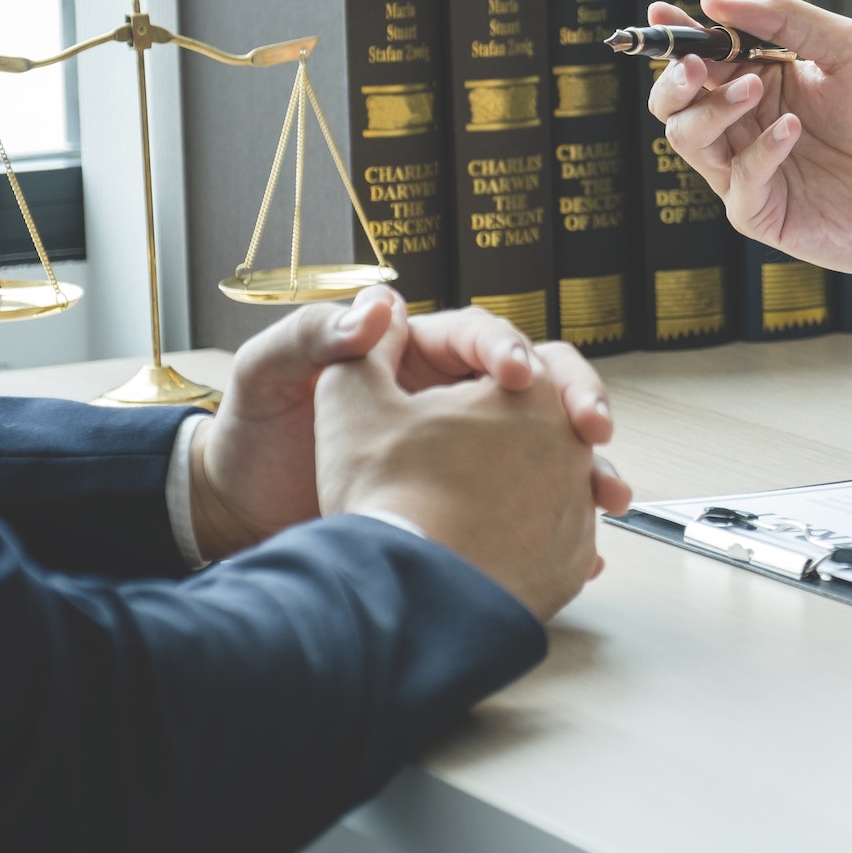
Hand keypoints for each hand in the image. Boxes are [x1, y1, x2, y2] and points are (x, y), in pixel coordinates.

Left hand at [188, 286, 630, 559]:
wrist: (243, 515)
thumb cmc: (255, 434)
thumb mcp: (272, 373)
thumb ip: (319, 335)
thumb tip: (379, 304)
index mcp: (415, 356)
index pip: (482, 338)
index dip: (508, 351)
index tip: (518, 377)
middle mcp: (453, 398)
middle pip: (541, 387)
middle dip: (577, 400)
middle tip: (592, 427)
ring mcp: (471, 453)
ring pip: (550, 448)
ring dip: (588, 467)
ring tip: (607, 492)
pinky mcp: (474, 505)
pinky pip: (536, 508)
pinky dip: (566, 527)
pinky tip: (587, 548)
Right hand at [645, 0, 851, 322]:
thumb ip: (786, 19)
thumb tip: (714, 1)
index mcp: (765, 79)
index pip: (704, 56)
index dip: (677, 36)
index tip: (663, 17)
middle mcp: (750, 125)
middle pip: (676, 102)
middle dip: (676, 78)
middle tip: (698, 62)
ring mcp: (753, 171)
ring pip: (687, 139)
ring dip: (711, 109)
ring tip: (755, 88)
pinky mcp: (765, 214)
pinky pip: (736, 183)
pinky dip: (758, 152)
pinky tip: (793, 130)